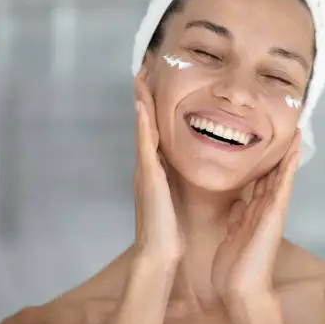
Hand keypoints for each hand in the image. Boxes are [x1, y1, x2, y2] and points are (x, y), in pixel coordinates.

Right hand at [132, 78, 183, 262]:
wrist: (159, 253)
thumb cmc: (169, 229)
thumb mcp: (175, 200)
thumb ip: (176, 183)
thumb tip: (184, 171)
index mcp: (156, 170)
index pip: (154, 132)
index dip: (153, 109)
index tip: (154, 86)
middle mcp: (147, 166)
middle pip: (144, 125)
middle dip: (143, 98)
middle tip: (143, 70)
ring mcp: (145, 170)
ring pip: (143, 129)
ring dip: (141, 104)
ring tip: (140, 78)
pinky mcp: (149, 177)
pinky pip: (146, 146)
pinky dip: (144, 125)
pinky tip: (144, 107)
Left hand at [211, 131, 300, 300]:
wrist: (241, 288)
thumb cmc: (234, 268)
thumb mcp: (231, 235)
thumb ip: (237, 218)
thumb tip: (239, 201)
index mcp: (252, 213)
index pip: (259, 182)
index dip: (263, 163)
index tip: (266, 144)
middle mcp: (264, 209)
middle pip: (272, 175)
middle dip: (278, 154)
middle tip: (287, 129)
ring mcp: (271, 211)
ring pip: (280, 176)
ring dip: (288, 154)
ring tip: (296, 132)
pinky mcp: (274, 214)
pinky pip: (282, 187)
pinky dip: (288, 169)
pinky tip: (294, 152)